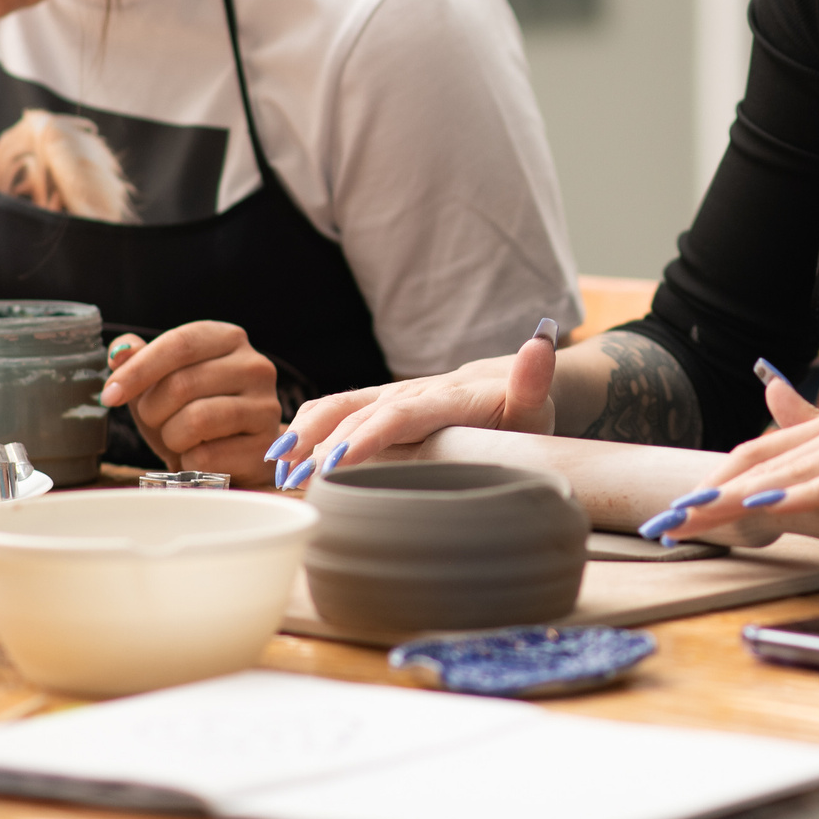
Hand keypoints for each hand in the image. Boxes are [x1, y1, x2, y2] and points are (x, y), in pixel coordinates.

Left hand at [99, 322, 280, 487]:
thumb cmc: (194, 411)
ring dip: (171, 436)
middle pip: (183, 384)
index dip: (138, 369)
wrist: (234, 455)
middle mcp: (255, 366)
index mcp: (228, 339)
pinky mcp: (265, 446)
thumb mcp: (162, 382)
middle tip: (153, 421)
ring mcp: (265, 406)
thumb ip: (140, 360)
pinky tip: (198, 457)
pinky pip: (207, 456)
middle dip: (152, 410)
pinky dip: (189, 462)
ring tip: (178, 438)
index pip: (179, 343)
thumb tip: (120, 350)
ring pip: (197, 420)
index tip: (110, 394)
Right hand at [264, 320, 561, 491]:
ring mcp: (390, 400)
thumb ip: (533, 379)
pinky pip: (335, 416)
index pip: (403, 414)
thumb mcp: (535, 402)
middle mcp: (411, 393)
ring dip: (305, 435)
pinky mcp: (377, 410)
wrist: (506, 391)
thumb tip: (540, 342)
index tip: (340, 459)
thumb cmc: (521, 410)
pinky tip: (283, 465)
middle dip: (322, 442)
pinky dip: (306, 436)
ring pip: (337, 408)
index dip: (370, 435)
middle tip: (292, 476)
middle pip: (358, 412)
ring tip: (278, 470)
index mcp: (447, 397)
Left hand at [651, 363, 818, 543]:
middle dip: (707, 494)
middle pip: (760, 461)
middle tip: (666, 524)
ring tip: (696, 518)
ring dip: (737, 497)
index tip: (673, 515)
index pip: (756, 455)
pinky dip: (800, 494)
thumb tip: (772, 399)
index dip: (709, 483)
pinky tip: (768, 507)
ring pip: (789, 470)